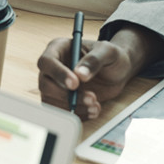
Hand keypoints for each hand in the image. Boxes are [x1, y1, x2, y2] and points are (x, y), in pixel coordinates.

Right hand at [37, 25, 163, 118]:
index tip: (75, 84)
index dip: (58, 74)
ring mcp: (55, 85)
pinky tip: (93, 110)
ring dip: (73, 107)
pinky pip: (61, 112)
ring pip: (52, 101)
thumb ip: (94, 60)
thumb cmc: (110, 56)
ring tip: (95, 105)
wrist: (117, 71)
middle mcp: (53, 67)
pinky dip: (77, 115)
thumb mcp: (108, 52)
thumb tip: (80, 74)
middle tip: (91, 98)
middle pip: (45, 85)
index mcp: (59, 49)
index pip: (47, 62)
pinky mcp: (61, 100)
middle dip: (67, 96)